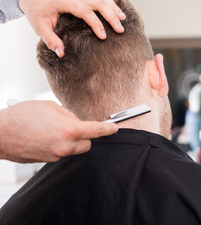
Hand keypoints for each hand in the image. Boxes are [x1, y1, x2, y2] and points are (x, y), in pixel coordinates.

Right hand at [0, 101, 117, 162]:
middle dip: (85, 135)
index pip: (95, 130)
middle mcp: (65, 146)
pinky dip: (60, 145)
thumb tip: (76, 121)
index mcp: (69, 130)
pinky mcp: (47, 160)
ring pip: (74, 149)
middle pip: (87, 144)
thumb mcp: (49, 106)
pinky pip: (61, 152)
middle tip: (73, 125)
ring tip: (54, 129)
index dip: (107, 129)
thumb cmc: (20, 117)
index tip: (114, 129)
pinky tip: (46, 136)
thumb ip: (68, 115)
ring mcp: (56, 155)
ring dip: (71, 141)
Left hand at [18, 0, 125, 57]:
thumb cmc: (35, 10)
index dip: (96, 23)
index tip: (103, 36)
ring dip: (113, 6)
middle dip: (111, 16)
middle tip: (120, 29)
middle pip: (97, 2)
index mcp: (64, 1)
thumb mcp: (39, 27)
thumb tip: (61, 53)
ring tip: (123, 18)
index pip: (85, 11)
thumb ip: (51, 40)